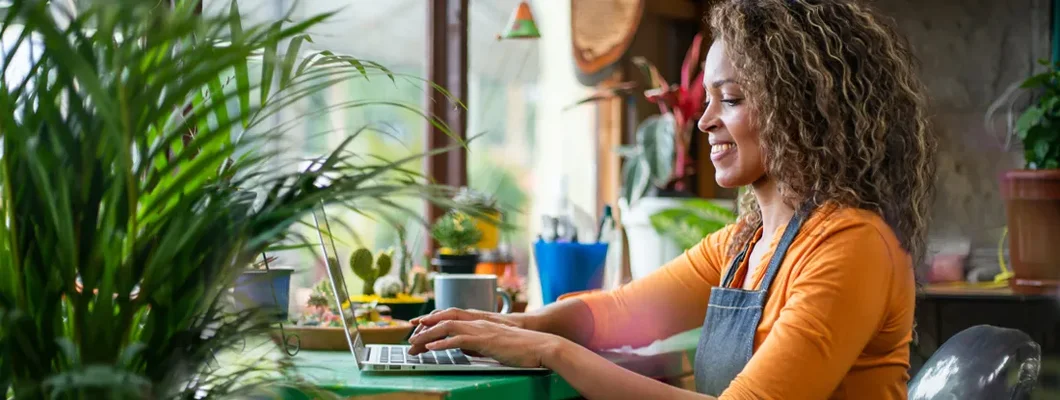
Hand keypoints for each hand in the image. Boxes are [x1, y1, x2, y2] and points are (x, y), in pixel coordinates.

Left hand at [408, 307, 525, 354]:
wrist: (540, 345)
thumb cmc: (522, 347)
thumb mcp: (495, 344)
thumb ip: (479, 343)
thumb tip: (465, 348)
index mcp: (480, 322)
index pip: (451, 316)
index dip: (433, 319)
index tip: (418, 326)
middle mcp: (478, 322)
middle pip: (444, 319)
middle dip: (424, 326)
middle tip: (409, 337)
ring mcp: (481, 330)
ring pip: (447, 327)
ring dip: (428, 335)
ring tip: (414, 343)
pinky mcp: (485, 341)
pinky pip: (459, 340)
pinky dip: (443, 342)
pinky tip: (432, 347)